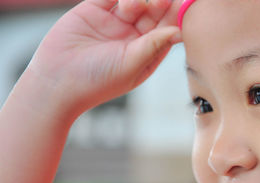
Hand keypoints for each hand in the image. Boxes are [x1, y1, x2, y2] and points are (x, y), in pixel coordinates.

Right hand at [26, 0, 182, 118]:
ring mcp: (115, 22)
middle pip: (155, 13)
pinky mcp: (95, 10)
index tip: (186, 4)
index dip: (177, 16)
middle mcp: (134, 36)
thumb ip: (153, 45)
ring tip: (133, 6)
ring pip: (136, 1)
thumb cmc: (97, 81)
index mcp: (147, 52)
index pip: (167, 30)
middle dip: (162, 3)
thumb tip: (179, 30)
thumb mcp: (131, 65)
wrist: (56, 81)